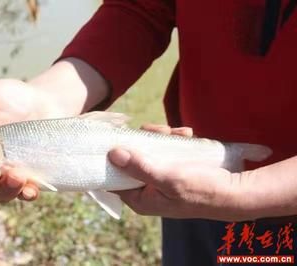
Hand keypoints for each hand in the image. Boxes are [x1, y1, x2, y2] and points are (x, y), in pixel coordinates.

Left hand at [108, 124, 248, 221]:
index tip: (115, 137)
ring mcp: (161, 178)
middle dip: (146, 141)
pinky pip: (166, 150)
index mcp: (140, 199)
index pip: (113, 179)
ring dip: (163, 137)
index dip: (112, 158)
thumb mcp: (168, 179)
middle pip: (131, 159)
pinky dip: (175, 140)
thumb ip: (139, 168)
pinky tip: (188, 135)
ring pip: (149, 150)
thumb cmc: (202, 190)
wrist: (237, 191)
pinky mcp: (174, 169)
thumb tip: (112, 154)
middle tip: (162, 131)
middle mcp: (148, 190)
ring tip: (179, 132)